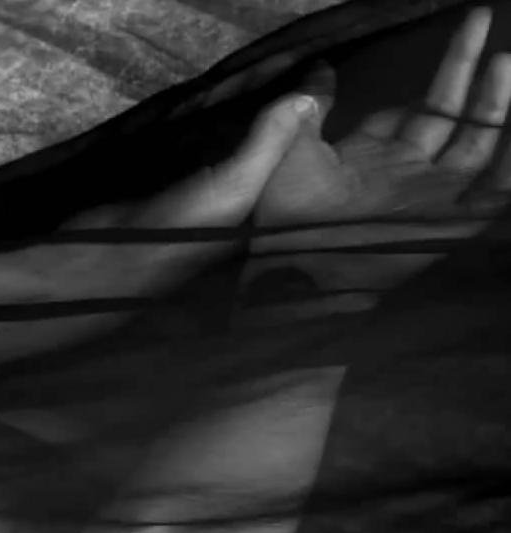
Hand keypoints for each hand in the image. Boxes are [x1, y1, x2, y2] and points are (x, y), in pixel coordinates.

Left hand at [249, 7, 510, 301]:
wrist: (291, 268)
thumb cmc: (284, 215)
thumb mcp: (292, 150)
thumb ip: (310, 108)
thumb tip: (320, 67)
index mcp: (375, 155)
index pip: (418, 107)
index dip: (442, 70)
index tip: (465, 29)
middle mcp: (408, 173)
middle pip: (451, 114)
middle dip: (469, 71)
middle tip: (484, 21)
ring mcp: (431, 197)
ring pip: (477, 143)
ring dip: (493, 104)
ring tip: (505, 62)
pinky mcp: (447, 225)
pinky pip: (492, 193)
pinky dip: (510, 164)